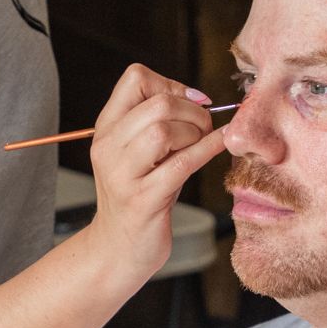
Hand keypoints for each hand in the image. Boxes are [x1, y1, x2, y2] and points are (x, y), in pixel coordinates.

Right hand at [85, 65, 227, 283]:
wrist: (118, 249)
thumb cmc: (139, 196)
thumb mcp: (138, 153)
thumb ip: (157, 123)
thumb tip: (199, 98)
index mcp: (106, 129)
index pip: (135, 78)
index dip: (171, 84)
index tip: (190, 103)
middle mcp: (108, 148)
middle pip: (157, 103)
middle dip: (192, 111)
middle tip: (203, 127)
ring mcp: (122, 175)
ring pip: (163, 130)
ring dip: (195, 132)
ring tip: (201, 144)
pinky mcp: (143, 200)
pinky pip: (182, 163)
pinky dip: (208, 149)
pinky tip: (221, 146)